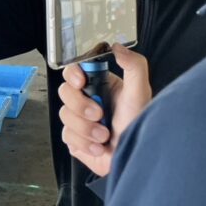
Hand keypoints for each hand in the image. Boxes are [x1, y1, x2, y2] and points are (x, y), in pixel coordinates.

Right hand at [57, 44, 152, 175]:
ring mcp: (78, 120)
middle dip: (81, 106)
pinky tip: (99, 147)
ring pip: (65, 116)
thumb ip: (134, 65)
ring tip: (104, 136)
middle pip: (64, 92)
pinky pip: (68, 136)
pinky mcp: (74, 139)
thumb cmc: (140, 126)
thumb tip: (117, 47)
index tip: (81, 82)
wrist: (134, 158)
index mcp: (99, 85)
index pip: (74, 70)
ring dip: (86, 129)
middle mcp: (86, 100)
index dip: (73, 75)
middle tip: (99, 115)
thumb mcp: (140, 92)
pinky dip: (85, 143)